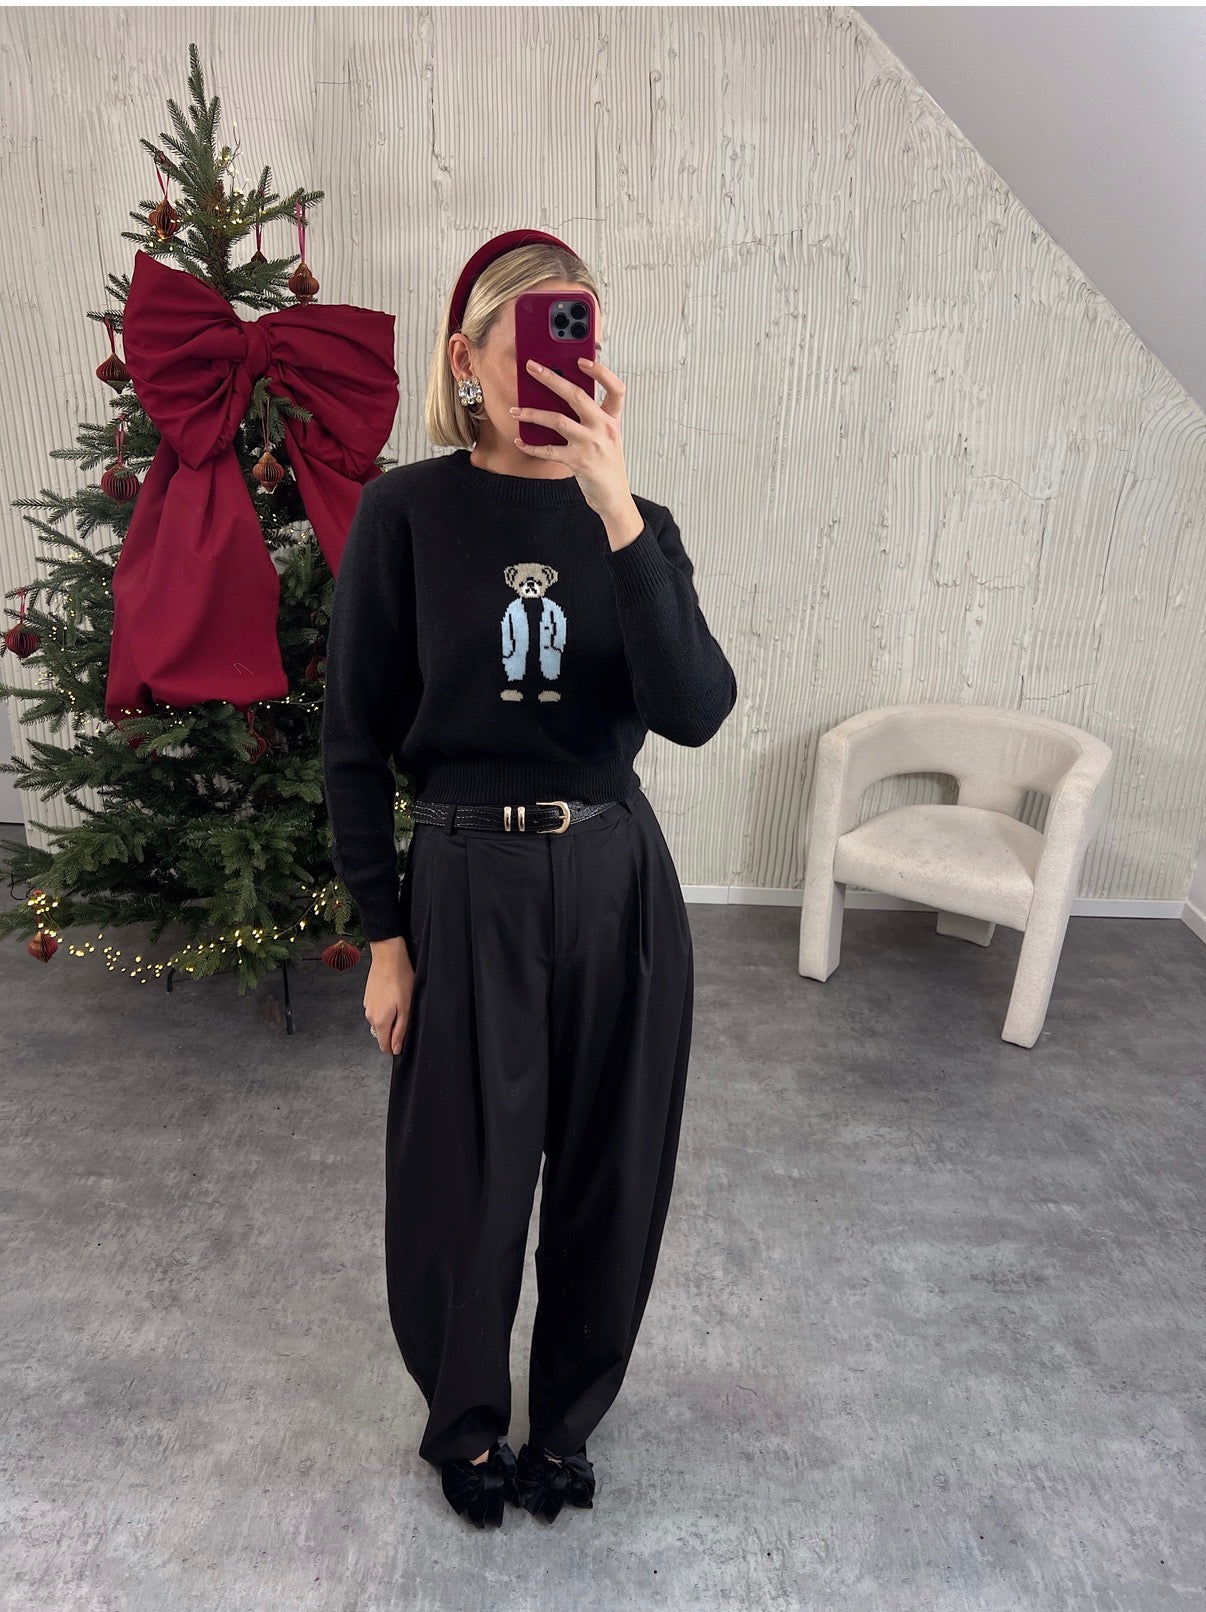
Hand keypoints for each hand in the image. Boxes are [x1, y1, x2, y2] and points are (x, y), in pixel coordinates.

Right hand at [364, 946, 414, 1054]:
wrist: (387, 958)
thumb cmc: (400, 979)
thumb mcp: (406, 1008)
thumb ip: (400, 1030)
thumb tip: (396, 1048)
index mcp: (380, 1021)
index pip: (384, 1045)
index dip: (394, 1048)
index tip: (402, 1043)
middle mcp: (370, 1016)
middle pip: (381, 1034)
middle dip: (393, 1032)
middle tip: (405, 1016)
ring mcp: (367, 1006)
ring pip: (379, 1022)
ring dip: (389, 1019)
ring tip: (400, 1003)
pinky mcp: (368, 998)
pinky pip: (376, 1010)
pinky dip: (384, 1009)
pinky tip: (392, 997)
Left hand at [510, 356, 633, 519]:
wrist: (614, 498)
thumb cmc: (607, 466)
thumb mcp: (607, 438)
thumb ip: (591, 418)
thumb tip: (561, 400)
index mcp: (612, 420)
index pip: (616, 389)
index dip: (601, 372)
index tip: (582, 360)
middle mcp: (604, 428)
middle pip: (577, 395)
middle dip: (551, 378)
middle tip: (532, 367)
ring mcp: (591, 444)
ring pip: (557, 420)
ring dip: (532, 414)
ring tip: (515, 411)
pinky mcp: (578, 461)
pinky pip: (549, 450)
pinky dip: (532, 446)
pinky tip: (520, 442)